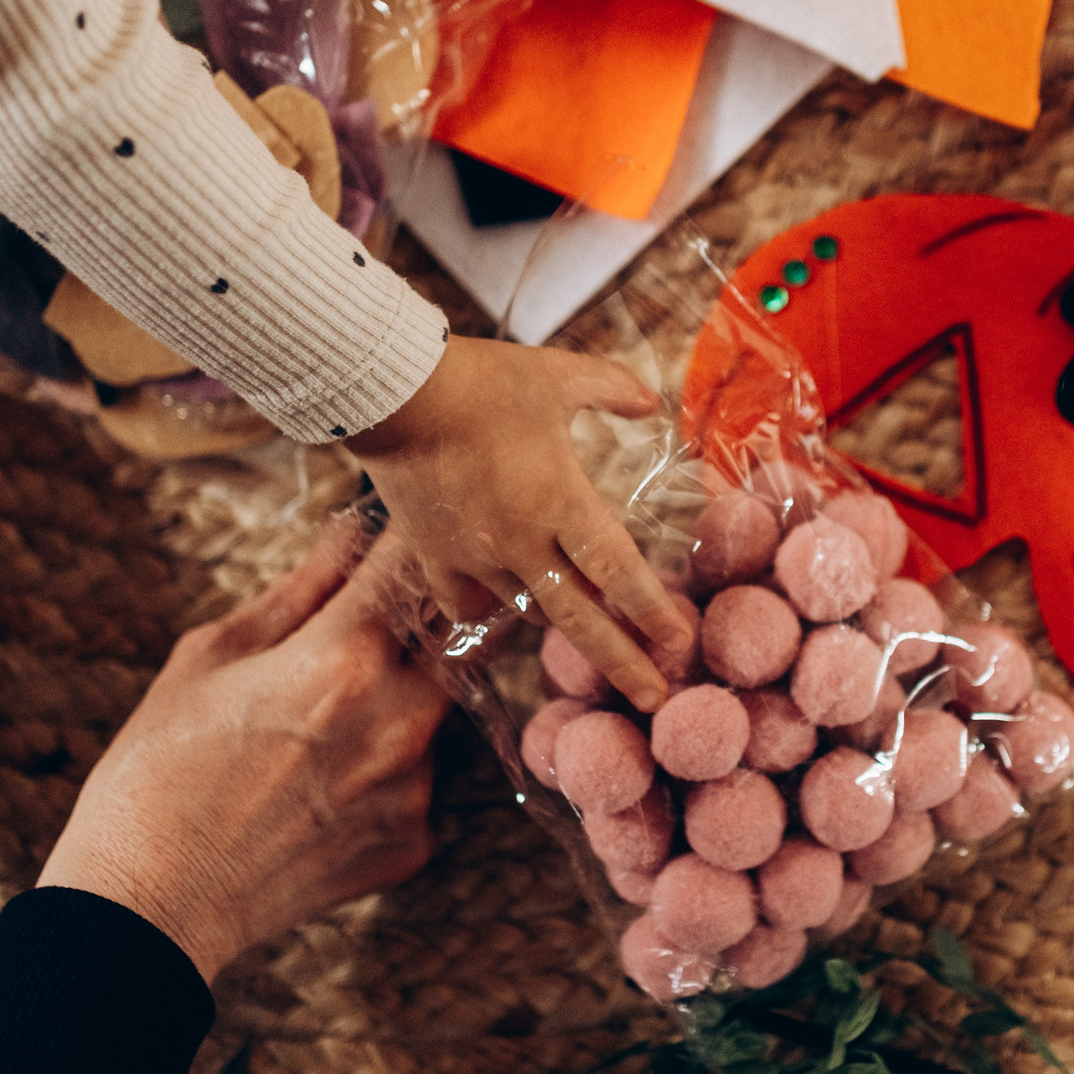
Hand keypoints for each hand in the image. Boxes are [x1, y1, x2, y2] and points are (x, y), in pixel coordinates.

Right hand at [38, 520, 450, 980]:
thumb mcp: (210, 656)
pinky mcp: (413, 842)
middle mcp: (399, 719)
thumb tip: (351, 534)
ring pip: (436, 715)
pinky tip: (318, 792)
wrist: (148, 906)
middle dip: (420, 627)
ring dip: (398, 706)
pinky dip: (382, 777)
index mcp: (344, 657)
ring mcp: (413, 788)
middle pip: (453, 639)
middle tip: (358, 640)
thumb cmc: (156, 773)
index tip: (399, 534)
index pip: (411, 561)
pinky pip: (417, 784)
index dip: (405, 539)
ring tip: (315, 734)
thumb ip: (298, 590)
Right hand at [349, 334, 690, 710]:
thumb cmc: (482, 380)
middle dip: (620, 662)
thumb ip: (612, 387)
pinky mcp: (434, 556)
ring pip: (526, 609)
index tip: (680, 642)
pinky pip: (467, 603)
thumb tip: (651, 401)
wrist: (393, 392)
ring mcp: (473, 556)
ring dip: (560, 623)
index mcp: (559, 501)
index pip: (617, 569)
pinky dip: (488, 608)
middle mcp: (519, 542)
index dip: (650, 609)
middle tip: (654, 698)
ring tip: (588, 639)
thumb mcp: (559, 374)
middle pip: (579, 617)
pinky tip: (503, 605)